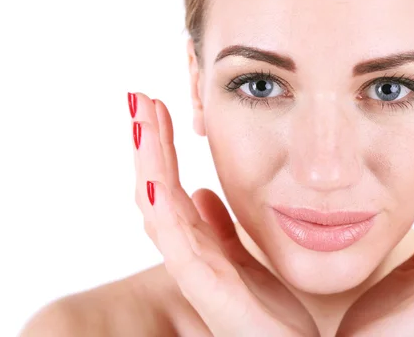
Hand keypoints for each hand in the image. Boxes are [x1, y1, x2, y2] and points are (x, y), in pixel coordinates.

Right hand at [128, 93, 318, 336]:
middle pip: (158, 190)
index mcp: (201, 245)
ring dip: (150, 163)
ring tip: (143, 120)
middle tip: (140, 99)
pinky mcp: (210, 292)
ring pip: (160, 210)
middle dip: (149, 144)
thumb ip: (221, 228)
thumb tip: (204, 193)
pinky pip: (181, 247)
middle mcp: (192, 255)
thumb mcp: (247, 258)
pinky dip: (164, 213)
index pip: (170, 188)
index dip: (160, 149)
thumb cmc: (273, 313)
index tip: (158, 109)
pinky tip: (157, 180)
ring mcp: (197, 273)